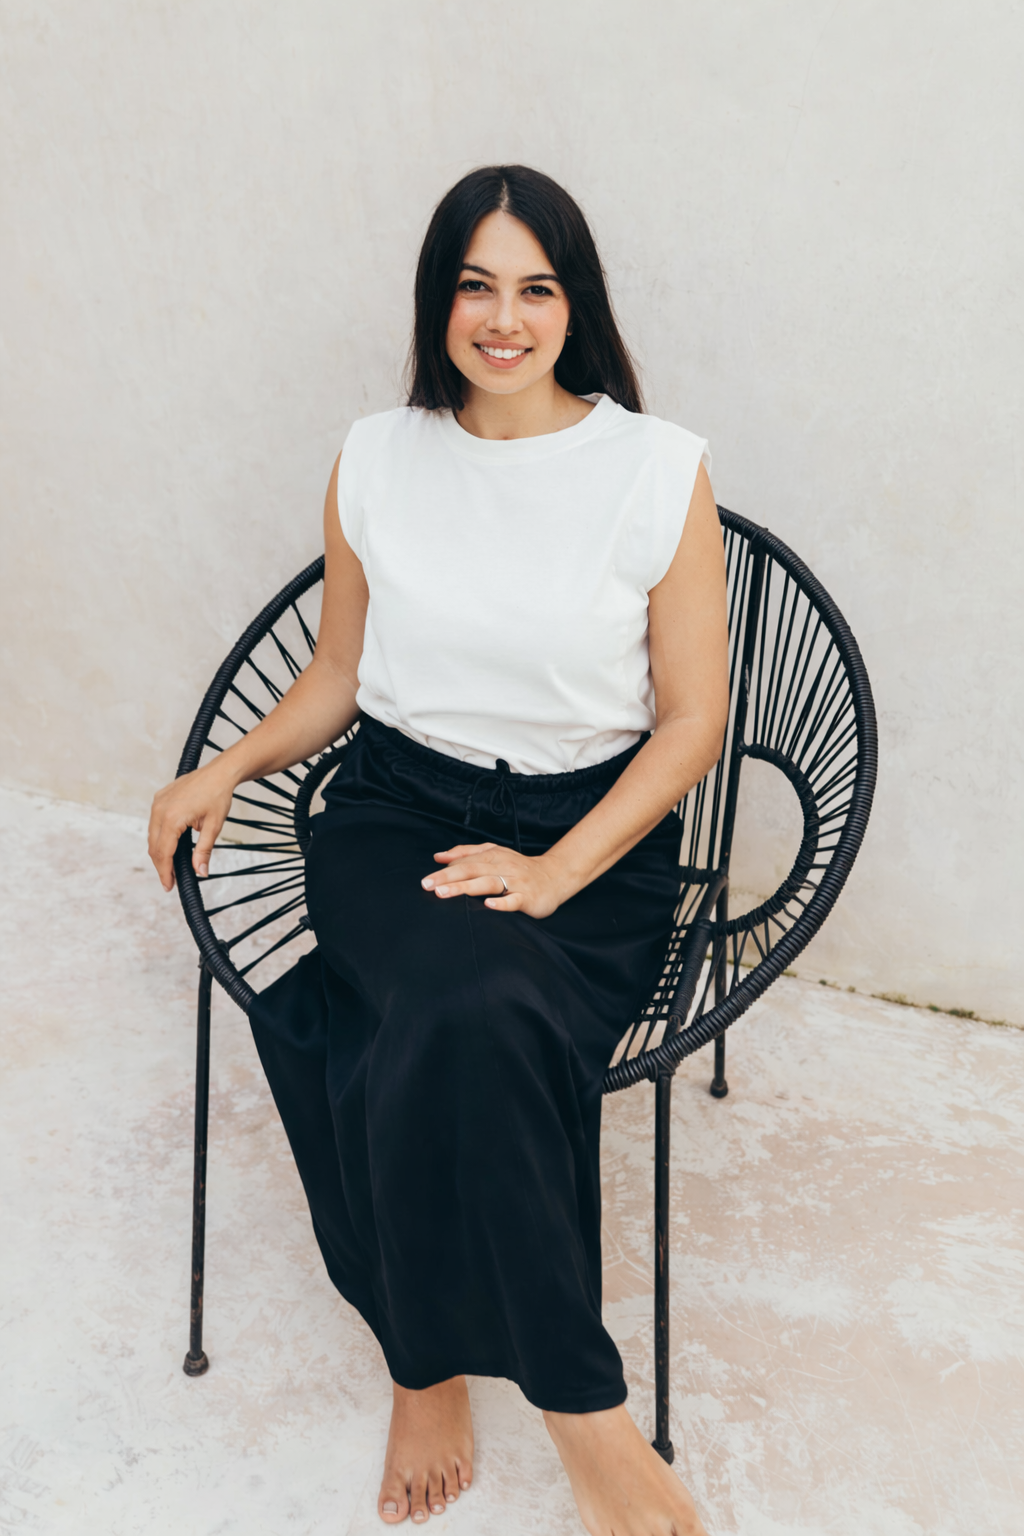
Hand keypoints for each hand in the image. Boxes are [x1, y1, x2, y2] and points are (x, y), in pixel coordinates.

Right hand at [148, 763, 236, 890]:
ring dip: (159, 852)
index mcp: (172, 817)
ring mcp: (157, 803)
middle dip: (161, 866)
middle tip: (170, 881)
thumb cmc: (218, 795)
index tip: (169, 886)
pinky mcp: (159, 799)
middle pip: (154, 847)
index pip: (164, 852)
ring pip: (152, 836)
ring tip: (170, 867)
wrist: (219, 772)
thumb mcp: (214, 826)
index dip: (165, 872)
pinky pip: (154, 824)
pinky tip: (169, 847)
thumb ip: (204, 851)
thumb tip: (200, 872)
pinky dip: (159, 838)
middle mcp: (160, 809)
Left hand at [421, 842, 571, 919]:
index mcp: (493, 856)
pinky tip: (488, 906)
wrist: (556, 876)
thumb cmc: (519, 868)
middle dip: (449, 877)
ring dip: (466, 887)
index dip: (445, 871)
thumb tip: (439, 856)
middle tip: (428, 886)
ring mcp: (516, 882)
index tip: (425, 881)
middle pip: (472, 870)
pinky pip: (514, 901)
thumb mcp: (494, 854)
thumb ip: (466, 853)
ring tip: (445, 893)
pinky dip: (502, 903)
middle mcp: (503, 867)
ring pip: (488, 883)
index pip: (465, 863)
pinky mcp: (528, 897)